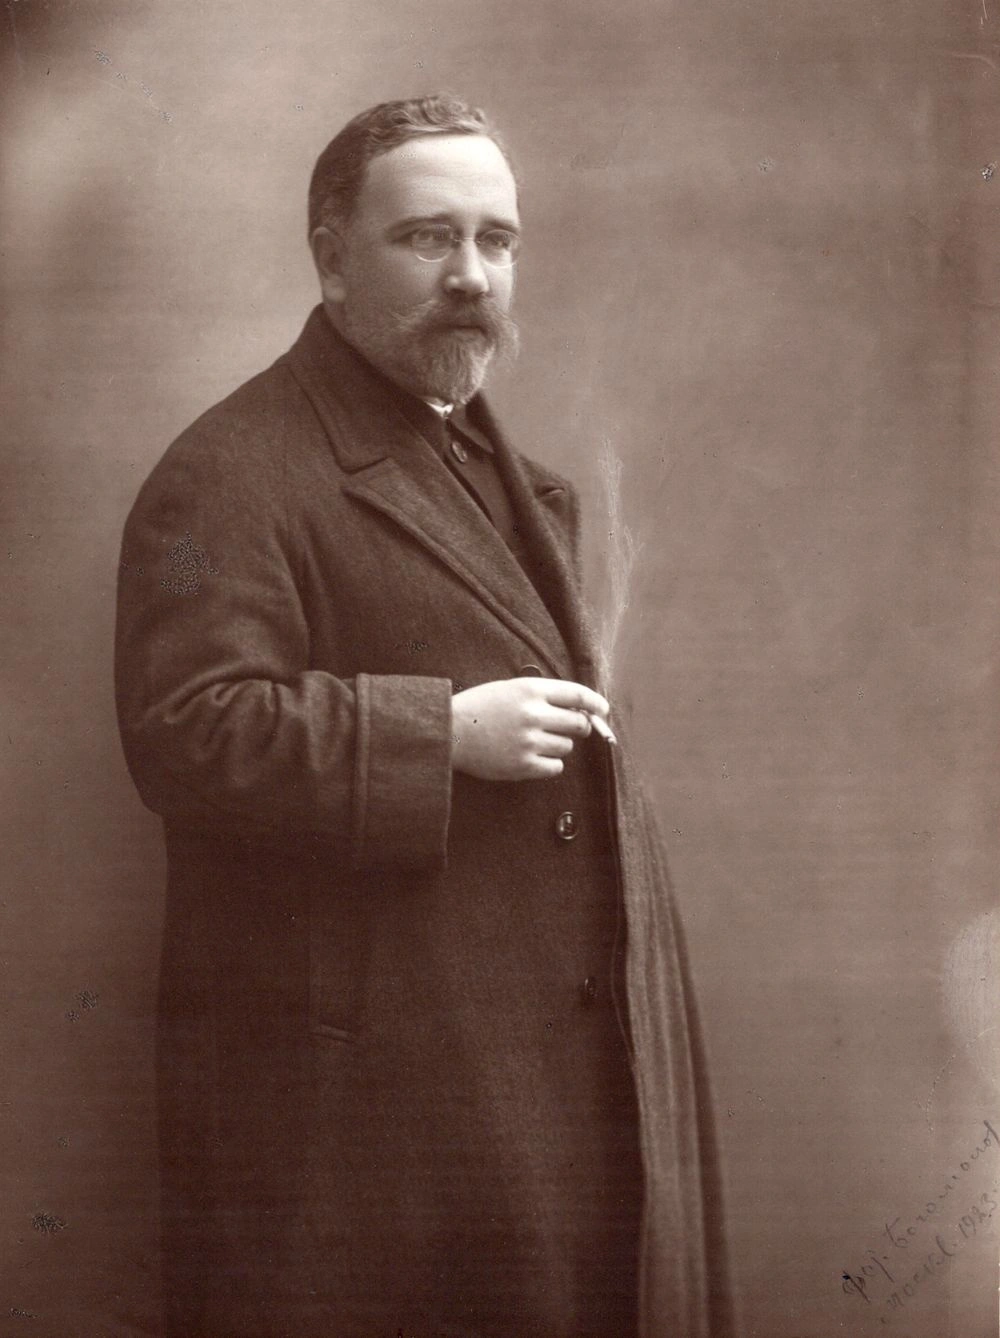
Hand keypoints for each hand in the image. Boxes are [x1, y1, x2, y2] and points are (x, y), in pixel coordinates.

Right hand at [451, 678, 609, 780]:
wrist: (449, 732)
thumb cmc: (480, 708)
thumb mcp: (510, 690)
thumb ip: (542, 696)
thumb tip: (580, 708)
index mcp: (530, 690)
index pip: (577, 694)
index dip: (595, 702)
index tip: (603, 710)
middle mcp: (533, 714)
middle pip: (578, 723)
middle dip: (581, 727)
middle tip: (572, 729)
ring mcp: (529, 741)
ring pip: (566, 747)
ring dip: (558, 745)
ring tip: (535, 742)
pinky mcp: (523, 765)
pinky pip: (555, 767)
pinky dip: (550, 764)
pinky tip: (533, 757)